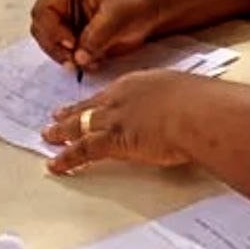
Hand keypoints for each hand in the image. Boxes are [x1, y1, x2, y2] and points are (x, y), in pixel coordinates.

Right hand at [30, 0, 161, 73]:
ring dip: (66, 58)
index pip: (43, 10)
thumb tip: (79, 58)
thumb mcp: (119, 13)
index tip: (72, 43)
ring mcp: (66, 24)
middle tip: (75, 62)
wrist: (149, 7)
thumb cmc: (134, 0)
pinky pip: (66, 56)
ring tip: (91, 63)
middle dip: (56, 48)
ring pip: (51, 46)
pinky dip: (76, 63)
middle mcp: (61, 6)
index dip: (52, 28)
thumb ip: (98, 34)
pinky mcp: (75, 41)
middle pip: (41, 30)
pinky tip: (95, 62)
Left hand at [43, 70, 210, 174]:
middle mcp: (121, 97)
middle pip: (90, 106)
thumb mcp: (187, 93)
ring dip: (62, 133)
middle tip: (57, 116)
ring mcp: (114, 118)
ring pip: (80, 125)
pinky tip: (55, 164)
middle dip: (72, 113)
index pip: (111, 93)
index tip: (91, 103)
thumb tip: (187, 109)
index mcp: (140, 83)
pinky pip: (82, 150)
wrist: (197, 113)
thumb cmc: (201, 104)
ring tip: (48, 136)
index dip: (98, 100)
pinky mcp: (112, 141)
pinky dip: (67, 158)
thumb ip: (179, 101)